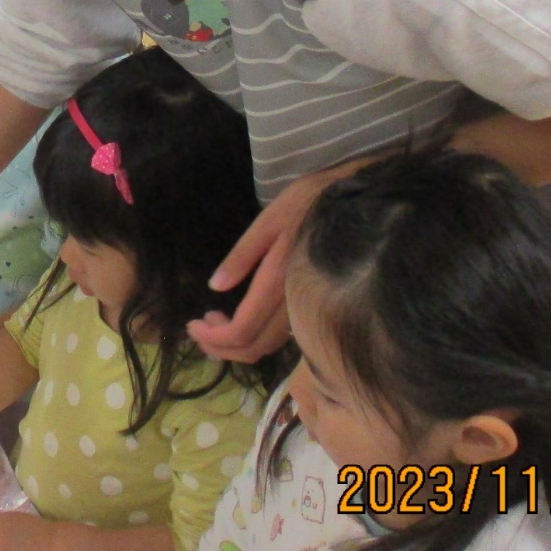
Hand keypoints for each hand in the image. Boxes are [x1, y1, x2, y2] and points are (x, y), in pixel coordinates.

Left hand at [185, 160, 367, 362]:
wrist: (358, 202)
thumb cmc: (309, 202)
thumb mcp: (269, 219)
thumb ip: (242, 255)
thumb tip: (215, 287)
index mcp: (279, 280)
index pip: (242, 331)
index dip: (213, 338)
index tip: (192, 324)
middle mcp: (296, 303)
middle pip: (254, 348)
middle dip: (220, 347)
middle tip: (199, 328)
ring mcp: (308, 308)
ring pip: (269, 346)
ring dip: (236, 344)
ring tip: (214, 322)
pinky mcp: (313, 306)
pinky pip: (281, 335)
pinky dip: (255, 337)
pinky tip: (240, 318)